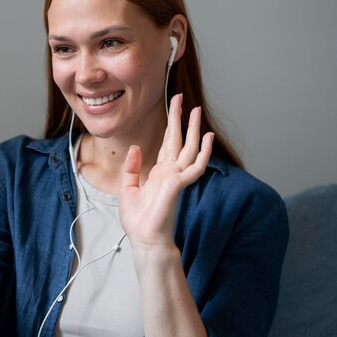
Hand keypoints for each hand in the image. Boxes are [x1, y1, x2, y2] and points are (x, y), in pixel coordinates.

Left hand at [118, 94, 213, 253]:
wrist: (144, 239)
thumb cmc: (139, 219)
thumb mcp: (128, 188)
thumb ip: (133, 168)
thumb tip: (135, 148)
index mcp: (159, 171)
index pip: (167, 143)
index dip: (171, 125)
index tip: (173, 108)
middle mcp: (170, 172)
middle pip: (178, 140)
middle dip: (181, 119)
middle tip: (182, 98)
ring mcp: (176, 178)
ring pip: (189, 148)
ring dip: (193, 129)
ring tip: (197, 110)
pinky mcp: (178, 185)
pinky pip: (194, 166)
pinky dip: (202, 152)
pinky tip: (207, 137)